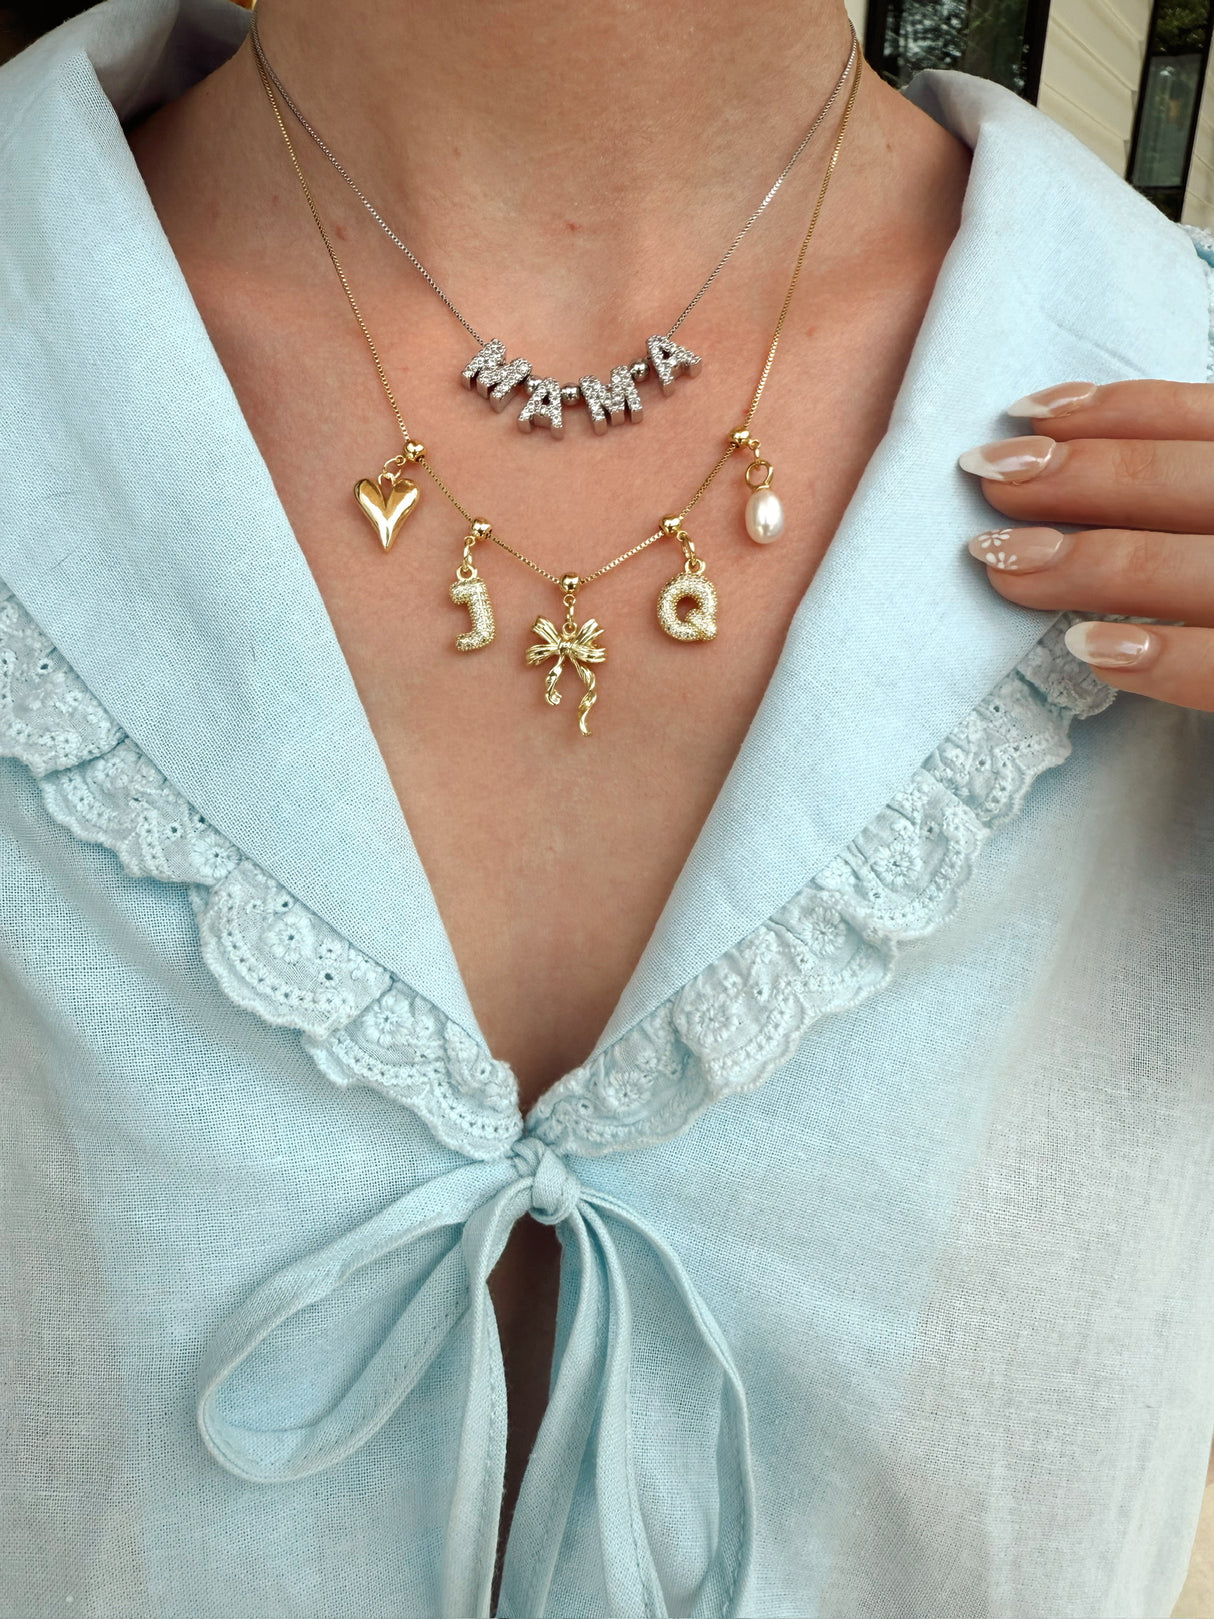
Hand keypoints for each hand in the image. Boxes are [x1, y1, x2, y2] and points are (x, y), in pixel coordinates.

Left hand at [957, 380, 1213, 712]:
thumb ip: (1191, 493)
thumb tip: (1070, 453)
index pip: (1211, 417)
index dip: (1115, 412)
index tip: (1024, 416)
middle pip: (1193, 482)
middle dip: (1080, 476)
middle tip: (988, 482)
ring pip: (1197, 569)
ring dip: (1090, 562)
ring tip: (1002, 563)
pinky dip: (1163, 657)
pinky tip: (1090, 651)